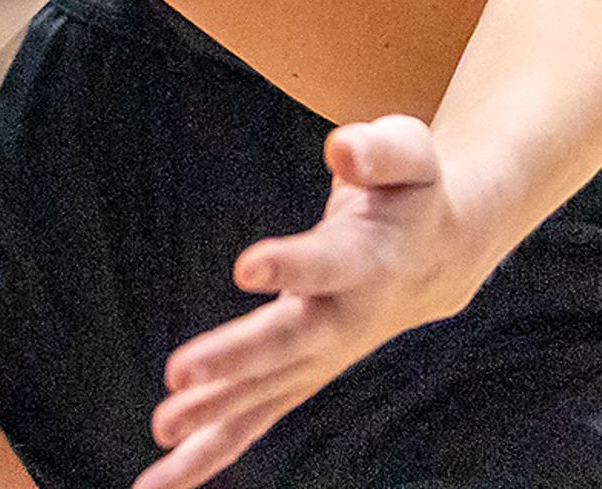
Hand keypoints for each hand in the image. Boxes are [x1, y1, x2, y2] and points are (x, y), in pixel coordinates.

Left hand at [140, 118, 499, 488]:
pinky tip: (162, 478)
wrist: (443, 254)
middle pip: (288, 343)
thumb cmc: (413, 192)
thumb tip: (343, 147)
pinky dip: (208, 451)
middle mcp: (345, 318)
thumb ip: (379, 149)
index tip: (248, 264)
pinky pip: (254, 419)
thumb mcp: (411, 152)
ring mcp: (321, 356)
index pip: (328, 264)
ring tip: (159, 436)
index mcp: (369, 259)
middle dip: (235, 359)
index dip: (292, 264)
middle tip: (179, 374)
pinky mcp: (298, 376)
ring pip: (266, 395)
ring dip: (212, 418)